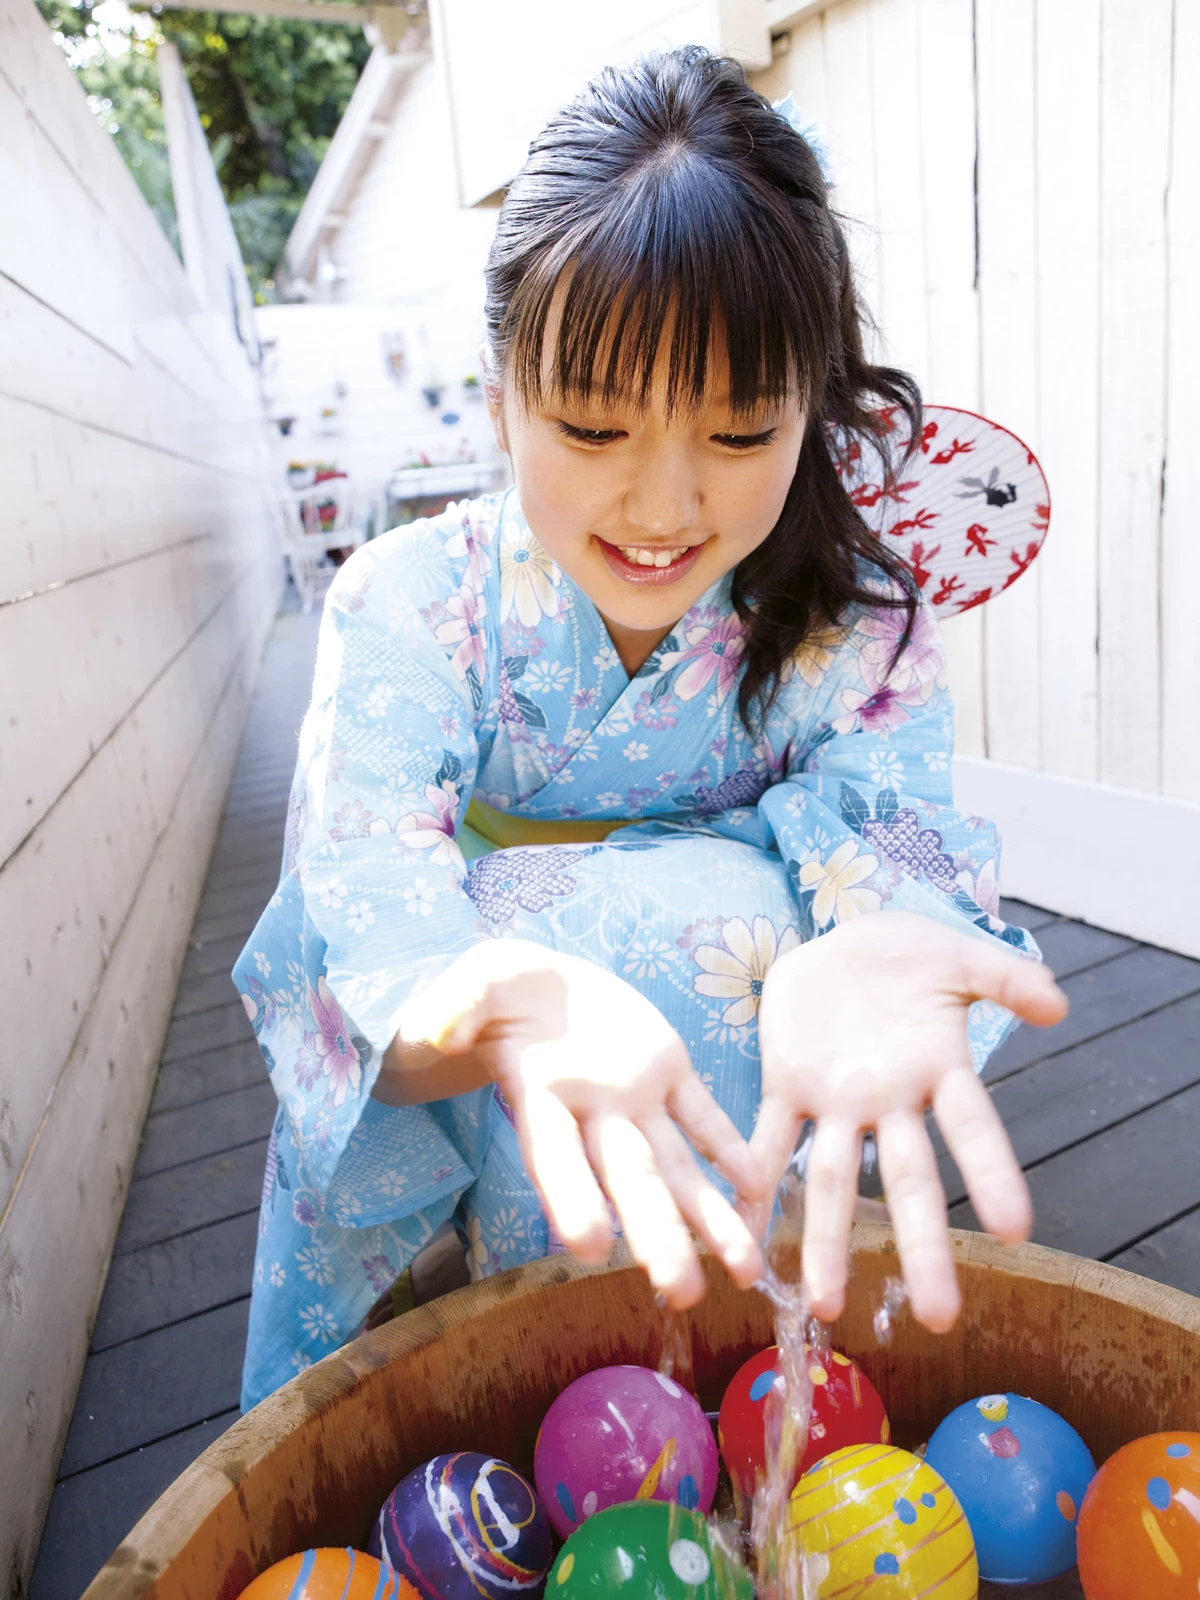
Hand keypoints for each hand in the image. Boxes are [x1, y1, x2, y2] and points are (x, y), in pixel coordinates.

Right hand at [396, 939, 765, 1306]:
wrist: (542, 983)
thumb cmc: (494, 992)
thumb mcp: (473, 985)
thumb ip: (460, 1006)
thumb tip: (437, 1029)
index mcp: (540, 1097)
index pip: (554, 1158)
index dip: (570, 1199)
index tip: (589, 1248)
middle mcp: (592, 1114)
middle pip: (627, 1181)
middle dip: (656, 1235)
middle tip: (682, 1294)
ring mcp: (634, 1097)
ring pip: (676, 1165)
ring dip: (711, 1217)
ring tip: (748, 1270)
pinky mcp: (668, 1068)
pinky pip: (702, 1113)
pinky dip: (729, 1146)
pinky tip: (759, 1186)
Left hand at [745, 913, 1067, 1330]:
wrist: (843, 941)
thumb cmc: (911, 956)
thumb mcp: (959, 956)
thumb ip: (1006, 978)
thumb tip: (1059, 1004)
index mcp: (938, 1069)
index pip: (972, 1130)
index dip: (992, 1174)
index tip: (1015, 1229)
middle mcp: (889, 1102)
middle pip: (909, 1181)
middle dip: (921, 1246)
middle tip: (940, 1317)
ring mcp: (836, 1102)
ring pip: (834, 1180)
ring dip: (828, 1241)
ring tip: (824, 1306)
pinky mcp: (786, 1085)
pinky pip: (768, 1142)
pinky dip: (752, 1183)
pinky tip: (739, 1231)